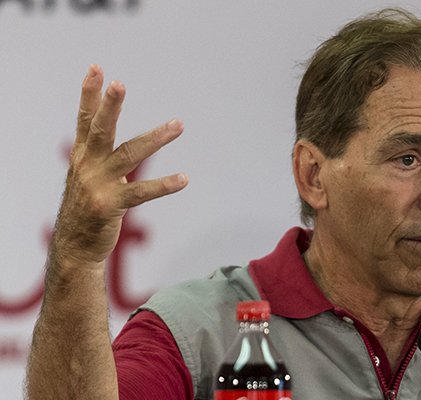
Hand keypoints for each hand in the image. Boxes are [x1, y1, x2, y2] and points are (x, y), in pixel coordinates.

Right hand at [51, 65, 187, 266]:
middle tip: (119, 83)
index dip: (89, 94)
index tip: (95, 68)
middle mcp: (87, 166)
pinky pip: (142, 192)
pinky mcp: (111, 206)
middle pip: (101, 130)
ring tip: (179, 124)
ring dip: (156, 138)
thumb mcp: (87, 178)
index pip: (84, 120)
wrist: (75, 246)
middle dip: (110, 106)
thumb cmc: (85, 209)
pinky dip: (164, 185)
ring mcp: (98, 186)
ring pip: (130, 155)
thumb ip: (101, 158)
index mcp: (82, 156)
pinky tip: (184, 178)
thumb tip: (120, 146)